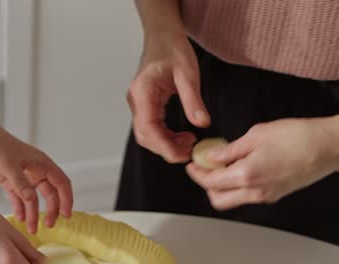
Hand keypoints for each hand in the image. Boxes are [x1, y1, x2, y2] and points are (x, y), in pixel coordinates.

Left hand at [0, 121, 72, 233]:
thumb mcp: (8, 164)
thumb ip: (21, 183)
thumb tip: (32, 200)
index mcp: (40, 163)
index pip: (61, 182)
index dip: (66, 199)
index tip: (66, 215)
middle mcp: (33, 170)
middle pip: (49, 193)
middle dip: (51, 210)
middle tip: (49, 225)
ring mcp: (21, 176)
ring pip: (33, 198)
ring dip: (34, 213)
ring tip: (33, 229)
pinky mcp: (8, 180)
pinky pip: (18, 198)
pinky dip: (20, 208)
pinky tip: (21, 219)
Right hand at [127, 28, 209, 161]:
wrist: (162, 36)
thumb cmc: (173, 49)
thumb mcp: (188, 73)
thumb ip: (193, 100)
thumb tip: (202, 124)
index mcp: (143, 91)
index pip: (148, 127)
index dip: (163, 145)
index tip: (181, 154)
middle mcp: (136, 100)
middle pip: (144, 136)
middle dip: (166, 148)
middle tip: (190, 151)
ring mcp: (138, 104)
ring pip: (147, 134)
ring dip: (166, 144)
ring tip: (189, 143)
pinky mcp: (144, 105)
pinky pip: (151, 127)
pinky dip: (165, 136)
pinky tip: (182, 135)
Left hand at [185, 117, 338, 209]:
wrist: (330, 147)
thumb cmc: (299, 136)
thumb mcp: (258, 134)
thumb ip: (231, 149)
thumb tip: (213, 156)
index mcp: (246, 175)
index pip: (210, 181)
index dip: (197, 173)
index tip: (193, 163)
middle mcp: (254, 191)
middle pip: (217, 199)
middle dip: (206, 185)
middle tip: (204, 168)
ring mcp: (266, 196)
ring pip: (232, 201)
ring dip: (222, 188)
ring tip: (224, 166)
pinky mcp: (276, 195)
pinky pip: (248, 197)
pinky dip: (238, 187)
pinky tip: (242, 168)